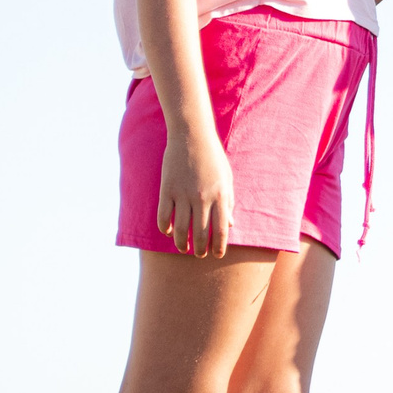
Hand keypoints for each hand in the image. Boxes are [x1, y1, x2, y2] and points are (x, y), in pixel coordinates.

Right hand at [157, 128, 237, 255]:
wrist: (192, 136)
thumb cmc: (213, 158)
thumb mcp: (227, 179)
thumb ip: (228, 203)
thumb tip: (229, 225)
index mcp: (220, 196)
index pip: (220, 230)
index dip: (219, 247)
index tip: (217, 255)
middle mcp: (202, 198)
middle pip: (200, 234)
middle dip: (200, 250)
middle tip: (200, 255)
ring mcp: (182, 194)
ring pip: (180, 229)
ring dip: (181, 243)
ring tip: (184, 248)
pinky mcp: (166, 189)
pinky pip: (163, 216)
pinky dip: (165, 228)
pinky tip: (168, 232)